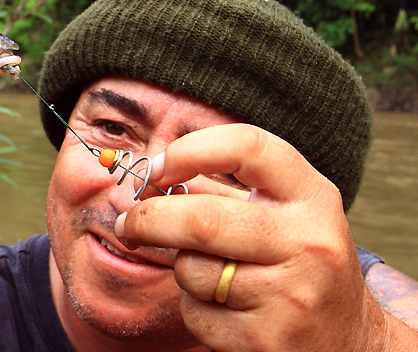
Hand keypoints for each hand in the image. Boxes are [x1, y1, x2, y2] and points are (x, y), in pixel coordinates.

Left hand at [114, 123, 386, 351]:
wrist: (350, 342)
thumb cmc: (299, 262)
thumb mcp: (282, 215)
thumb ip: (222, 190)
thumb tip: (148, 175)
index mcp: (313, 196)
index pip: (248, 148)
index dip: (192, 150)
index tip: (158, 166)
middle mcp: (309, 242)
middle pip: (202, 220)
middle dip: (150, 219)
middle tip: (129, 222)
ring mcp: (292, 295)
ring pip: (193, 271)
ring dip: (182, 269)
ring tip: (211, 273)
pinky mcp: (269, 340)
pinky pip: (197, 314)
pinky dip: (195, 308)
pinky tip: (226, 308)